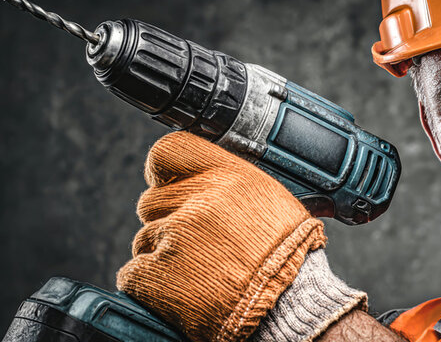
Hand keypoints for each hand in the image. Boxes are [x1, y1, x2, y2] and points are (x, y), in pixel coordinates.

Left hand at [117, 131, 325, 340]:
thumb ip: (230, 184)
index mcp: (228, 177)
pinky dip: (152, 285)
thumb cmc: (288, 257)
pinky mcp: (154, 274)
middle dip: (168, 221)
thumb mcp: (271, 201)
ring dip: (163, 255)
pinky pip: (135, 273)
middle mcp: (199, 201)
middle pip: (152, 201)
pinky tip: (186, 290)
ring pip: (145, 239)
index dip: (164, 172)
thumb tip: (200, 179)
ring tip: (200, 271)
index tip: (168, 184)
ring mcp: (173, 237)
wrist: (290, 305)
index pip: (169, 152)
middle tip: (198, 243)